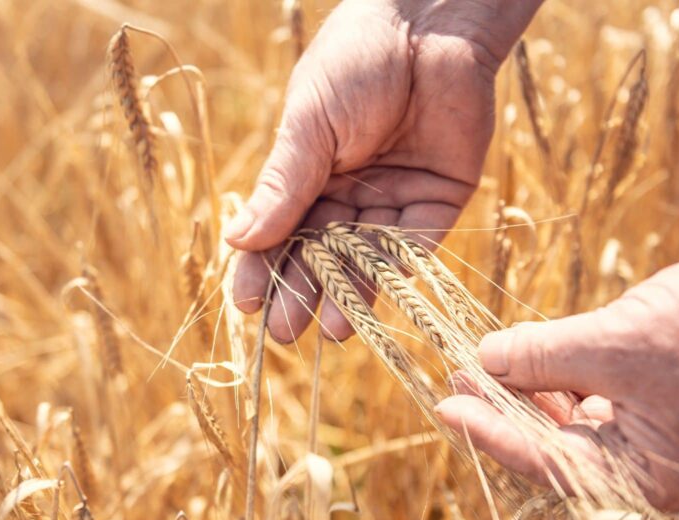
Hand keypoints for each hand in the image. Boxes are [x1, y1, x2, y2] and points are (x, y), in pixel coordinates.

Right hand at [227, 0, 543, 341]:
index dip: (263, 269)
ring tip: (329, 329)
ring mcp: (394, 199)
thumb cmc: (357, 59)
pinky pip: (416, 243)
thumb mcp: (309, 124)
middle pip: (321, 254)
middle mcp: (350, 193)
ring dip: (348, 294)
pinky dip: (395, 271)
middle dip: (302, 291)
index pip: (280, 232)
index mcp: (309, 172)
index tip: (246, 305)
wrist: (429, 22)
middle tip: (284, 330)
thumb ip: (284, 185)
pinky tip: (371, 299)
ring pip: (366, 259)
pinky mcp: (439, 198)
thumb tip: (238, 241)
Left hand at [437, 236, 678, 510]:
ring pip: (580, 421)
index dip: (488, 431)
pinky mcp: (675, 404)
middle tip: (457, 377)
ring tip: (487, 361)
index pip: (546, 463)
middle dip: (506, 409)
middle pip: (559, 447)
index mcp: (647, 479)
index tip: (444, 404)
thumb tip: (485, 358)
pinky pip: (606, 400)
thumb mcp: (619, 341)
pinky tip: (537, 356)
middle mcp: (655, 470)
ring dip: (534, 391)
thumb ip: (544, 356)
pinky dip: (570, 379)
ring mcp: (668, 438)